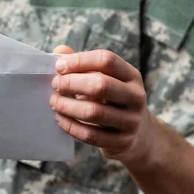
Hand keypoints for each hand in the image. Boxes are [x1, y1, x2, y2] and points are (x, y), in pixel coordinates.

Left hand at [50, 46, 155, 165]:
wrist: (139, 135)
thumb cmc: (111, 99)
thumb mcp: (104, 79)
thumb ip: (82, 64)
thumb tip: (59, 51)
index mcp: (131, 75)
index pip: (106, 60)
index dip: (80, 60)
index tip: (59, 66)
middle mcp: (136, 96)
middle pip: (101, 85)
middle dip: (71, 83)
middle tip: (55, 84)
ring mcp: (131, 121)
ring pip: (94, 112)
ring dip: (67, 106)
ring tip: (54, 102)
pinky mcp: (123, 142)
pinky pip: (91, 135)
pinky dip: (71, 126)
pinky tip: (60, 119)